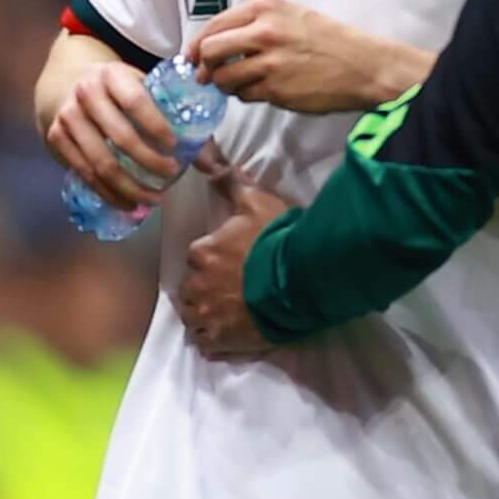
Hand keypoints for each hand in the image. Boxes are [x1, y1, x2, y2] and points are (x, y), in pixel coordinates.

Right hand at [43, 59, 174, 209]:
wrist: (68, 80)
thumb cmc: (120, 88)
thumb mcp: (145, 87)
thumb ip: (179, 117)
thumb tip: (212, 164)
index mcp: (113, 75)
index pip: (136, 101)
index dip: (155, 125)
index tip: (174, 146)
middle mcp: (86, 94)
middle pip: (120, 136)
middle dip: (148, 161)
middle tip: (171, 175)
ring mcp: (68, 117)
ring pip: (100, 161)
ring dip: (129, 186)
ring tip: (154, 199)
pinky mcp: (56, 138)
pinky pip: (84, 172)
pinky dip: (107, 191)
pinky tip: (128, 202)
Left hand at [177, 158, 290, 358]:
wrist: (304, 280)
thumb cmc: (280, 239)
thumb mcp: (257, 202)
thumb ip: (229, 181)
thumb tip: (203, 155)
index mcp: (201, 252)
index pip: (198, 257)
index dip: (216, 258)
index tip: (236, 260)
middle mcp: (196, 286)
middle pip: (193, 288)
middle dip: (207, 287)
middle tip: (237, 284)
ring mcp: (207, 316)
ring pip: (195, 316)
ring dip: (208, 313)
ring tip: (234, 309)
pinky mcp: (221, 340)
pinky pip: (206, 342)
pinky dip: (214, 338)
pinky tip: (231, 331)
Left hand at [190, 0, 430, 114]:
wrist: (367, 66)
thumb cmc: (334, 41)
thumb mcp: (295, 16)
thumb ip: (257, 24)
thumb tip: (218, 46)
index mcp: (267, 8)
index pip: (214, 25)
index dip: (197, 44)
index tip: (193, 57)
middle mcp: (264, 31)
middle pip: (209, 50)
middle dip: (204, 66)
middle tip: (209, 75)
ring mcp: (269, 61)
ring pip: (222, 77)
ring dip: (225, 84)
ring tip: (240, 85)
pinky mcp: (275, 88)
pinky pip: (243, 95)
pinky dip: (246, 96)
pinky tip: (261, 91)